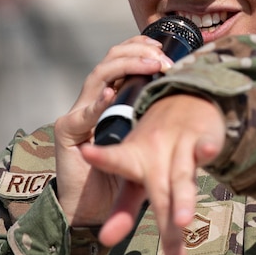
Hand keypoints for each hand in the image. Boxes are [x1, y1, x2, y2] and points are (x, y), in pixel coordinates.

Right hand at [54, 36, 174, 225]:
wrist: (93, 208)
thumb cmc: (120, 176)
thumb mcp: (144, 144)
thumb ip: (156, 123)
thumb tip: (187, 101)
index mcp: (110, 100)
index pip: (121, 61)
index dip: (138, 48)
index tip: (162, 46)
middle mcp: (92, 102)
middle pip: (109, 61)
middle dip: (135, 53)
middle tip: (160, 56)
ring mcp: (78, 115)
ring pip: (97, 77)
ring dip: (123, 67)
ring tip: (147, 65)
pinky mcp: (67, 133)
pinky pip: (82, 114)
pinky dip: (97, 104)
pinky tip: (109, 95)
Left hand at [80, 94, 226, 254]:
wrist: (185, 99)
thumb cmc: (157, 148)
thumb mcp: (137, 175)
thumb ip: (123, 211)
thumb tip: (104, 242)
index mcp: (134, 159)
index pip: (117, 161)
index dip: (103, 158)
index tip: (87, 152)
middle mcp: (155, 152)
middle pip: (159, 194)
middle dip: (164, 226)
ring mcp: (179, 144)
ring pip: (181, 176)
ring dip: (183, 198)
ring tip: (183, 222)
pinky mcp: (202, 137)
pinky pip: (204, 145)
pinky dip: (206, 148)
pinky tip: (208, 151)